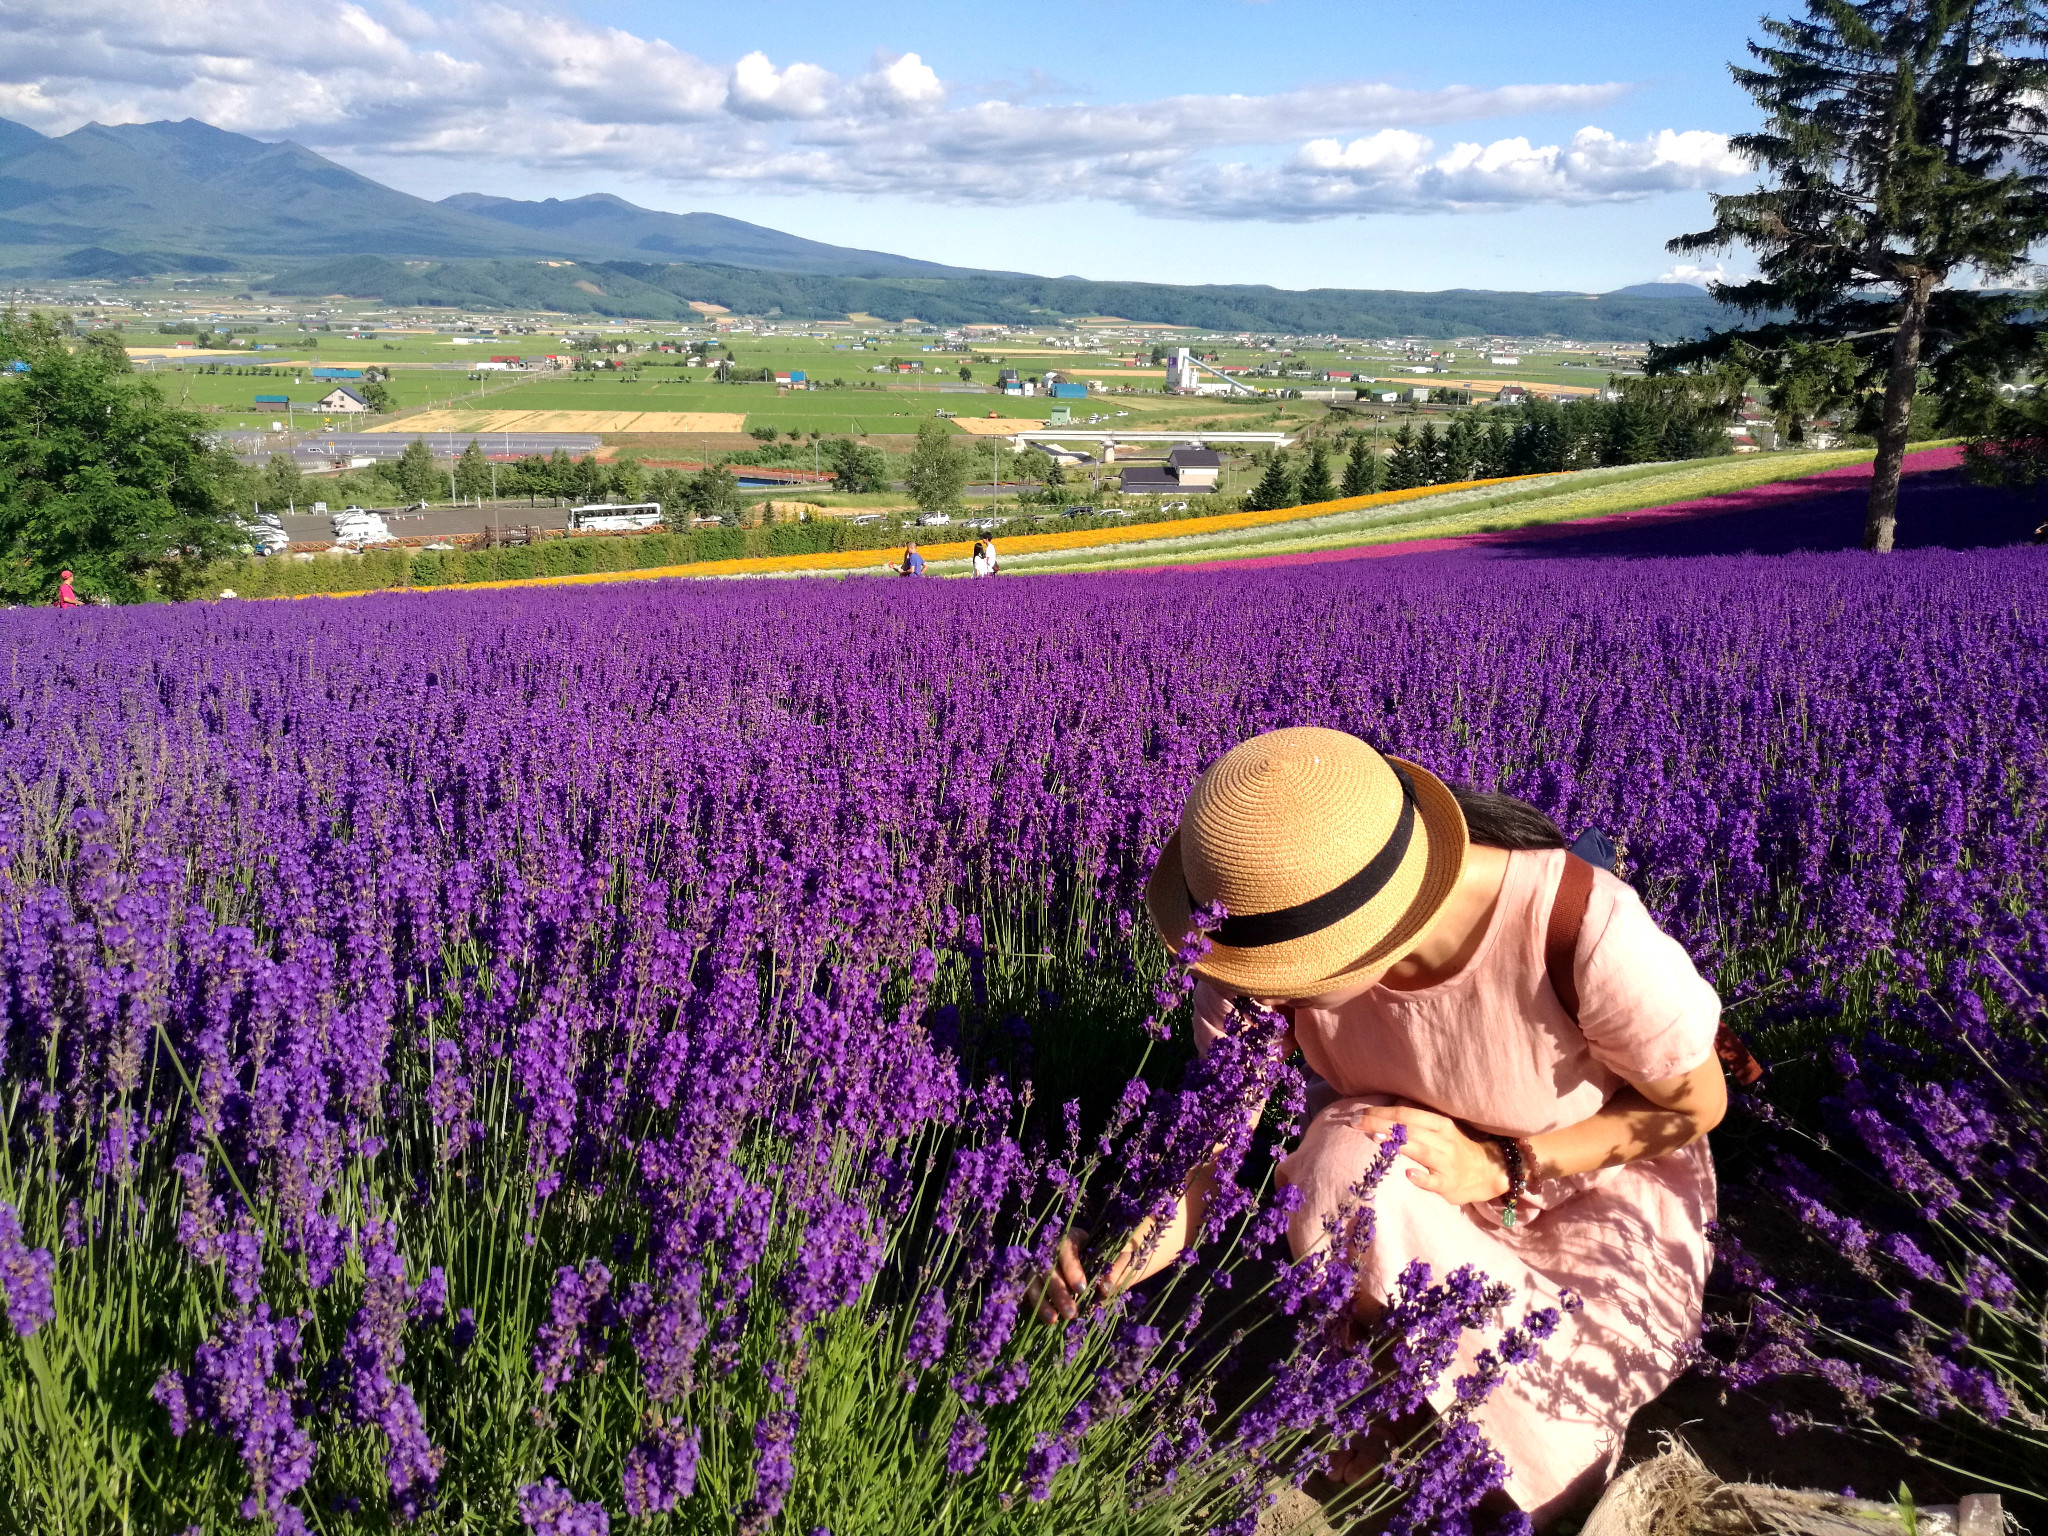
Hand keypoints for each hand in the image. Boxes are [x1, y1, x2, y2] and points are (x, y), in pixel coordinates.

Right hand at [1027, 1228, 1139, 1322]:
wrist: (1107, 1262)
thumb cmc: (1114, 1256)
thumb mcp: (1121, 1257)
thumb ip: (1116, 1269)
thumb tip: (1105, 1288)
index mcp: (1072, 1237)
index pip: (1066, 1249)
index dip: (1071, 1269)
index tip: (1081, 1289)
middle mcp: (1052, 1249)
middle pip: (1047, 1268)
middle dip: (1057, 1291)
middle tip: (1070, 1313)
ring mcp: (1042, 1265)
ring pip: (1035, 1281)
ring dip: (1043, 1301)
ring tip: (1054, 1320)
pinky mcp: (1038, 1281)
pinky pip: (1032, 1292)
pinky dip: (1039, 1306)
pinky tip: (1049, 1319)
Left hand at [1356, 1105, 1510, 1207]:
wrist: (1487, 1173)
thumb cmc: (1454, 1148)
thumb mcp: (1439, 1128)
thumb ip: (1417, 1118)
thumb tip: (1392, 1103)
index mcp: (1439, 1124)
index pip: (1407, 1114)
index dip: (1382, 1112)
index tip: (1359, 1113)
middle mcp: (1443, 1140)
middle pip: (1408, 1129)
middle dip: (1380, 1124)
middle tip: (1355, 1122)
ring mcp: (1446, 1163)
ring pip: (1420, 1150)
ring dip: (1397, 1143)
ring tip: (1375, 1137)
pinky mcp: (1448, 1184)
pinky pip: (1433, 1181)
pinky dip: (1421, 1177)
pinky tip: (1408, 1174)